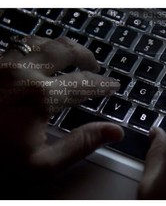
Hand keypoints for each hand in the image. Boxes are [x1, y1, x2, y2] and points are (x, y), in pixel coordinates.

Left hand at [0, 36, 123, 182]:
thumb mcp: (41, 164)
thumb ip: (81, 144)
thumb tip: (114, 131)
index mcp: (40, 96)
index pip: (84, 84)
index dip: (103, 85)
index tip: (113, 85)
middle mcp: (23, 71)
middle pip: (66, 51)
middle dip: (87, 57)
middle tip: (96, 67)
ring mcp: (3, 63)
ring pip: (44, 41)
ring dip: (64, 48)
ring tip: (74, 57)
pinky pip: (22, 44)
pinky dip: (41, 47)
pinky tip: (43, 55)